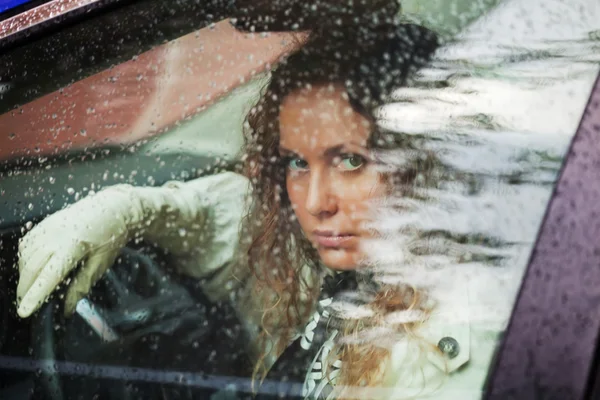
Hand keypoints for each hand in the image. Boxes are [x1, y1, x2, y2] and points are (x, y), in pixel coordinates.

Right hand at [17, 185, 137, 317]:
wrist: (114, 206)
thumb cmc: (112, 236)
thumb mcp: (101, 263)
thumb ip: (82, 285)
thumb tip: (67, 309)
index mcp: (73, 246)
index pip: (48, 276)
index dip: (35, 295)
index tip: (24, 311)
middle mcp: (56, 235)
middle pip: (31, 267)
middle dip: (24, 288)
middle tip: (23, 305)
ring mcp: (49, 226)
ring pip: (25, 255)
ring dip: (23, 274)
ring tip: (27, 289)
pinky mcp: (46, 222)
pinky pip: (27, 243)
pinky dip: (24, 258)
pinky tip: (29, 267)